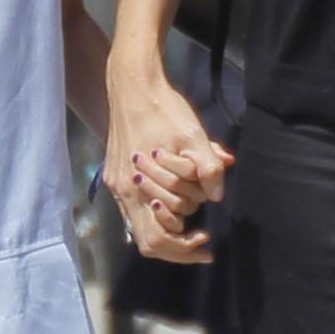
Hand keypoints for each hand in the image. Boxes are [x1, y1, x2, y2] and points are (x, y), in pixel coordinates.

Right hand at [106, 65, 231, 263]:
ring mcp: (117, 184)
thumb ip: (208, 168)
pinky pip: (134, 210)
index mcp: (138, 186)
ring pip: (139, 228)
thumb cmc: (163, 109)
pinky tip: (174, 207)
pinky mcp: (115, 175)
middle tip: (203, 240)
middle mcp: (123, 190)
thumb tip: (218, 195)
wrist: (133, 86)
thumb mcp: (193, 135)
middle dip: (178, 247)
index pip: (159, 238)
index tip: (207, 239)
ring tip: (192, 225)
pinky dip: (155, 215)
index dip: (185, 248)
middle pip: (148, 241)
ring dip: (168, 230)